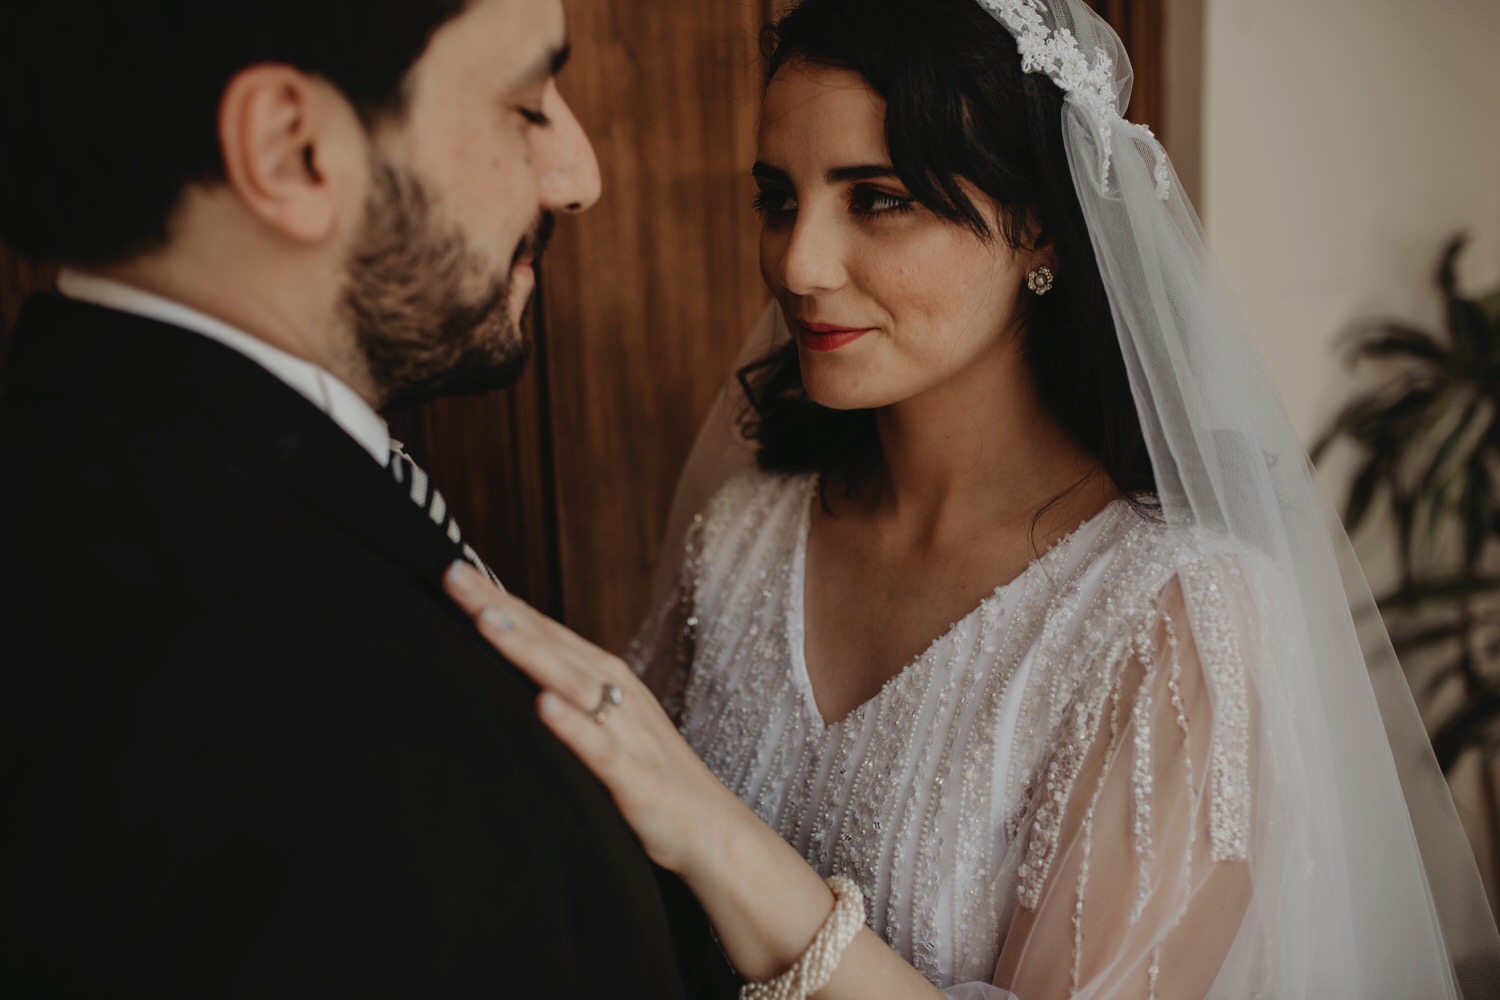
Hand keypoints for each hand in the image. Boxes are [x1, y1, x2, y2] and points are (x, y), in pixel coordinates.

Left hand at [443, 562, 742, 877]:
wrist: (711, 829)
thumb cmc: (647, 776)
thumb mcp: (601, 726)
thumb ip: (561, 696)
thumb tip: (508, 673)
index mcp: (603, 678)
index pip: (542, 630)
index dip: (499, 600)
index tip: (453, 572)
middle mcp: (615, 693)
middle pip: (550, 643)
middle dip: (501, 609)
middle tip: (454, 576)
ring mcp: (628, 733)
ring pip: (572, 683)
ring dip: (530, 651)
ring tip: (487, 622)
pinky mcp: (637, 779)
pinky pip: (601, 748)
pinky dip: (573, 725)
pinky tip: (544, 705)